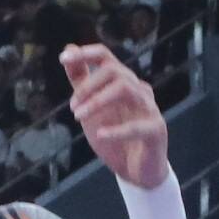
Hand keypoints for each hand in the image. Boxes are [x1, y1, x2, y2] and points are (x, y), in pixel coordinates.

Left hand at [62, 45, 173, 195]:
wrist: (136, 170)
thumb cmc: (115, 134)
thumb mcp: (91, 105)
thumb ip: (81, 79)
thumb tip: (69, 49)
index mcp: (123, 81)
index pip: (105, 57)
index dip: (85, 54)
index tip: (62, 58)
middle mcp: (138, 90)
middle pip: (114, 70)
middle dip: (88, 86)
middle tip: (73, 107)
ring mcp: (149, 108)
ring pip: (126, 89)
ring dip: (97, 101)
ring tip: (79, 117)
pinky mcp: (155, 130)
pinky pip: (137, 126)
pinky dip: (117, 130)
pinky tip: (100, 135)